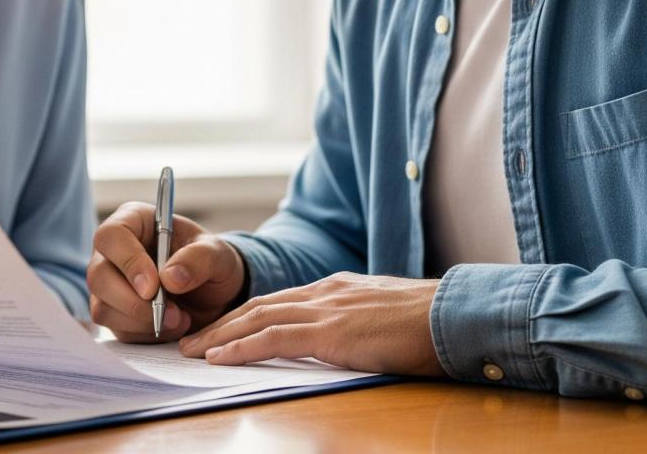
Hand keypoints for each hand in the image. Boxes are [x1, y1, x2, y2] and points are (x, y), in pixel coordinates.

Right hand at [88, 202, 245, 341]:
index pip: (111, 236)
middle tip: (171, 312)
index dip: (128, 261)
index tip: (153, 287)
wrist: (214, 294)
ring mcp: (109, 285)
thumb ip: (199, 258)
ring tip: (179, 318)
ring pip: (102, 307)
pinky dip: (146, 335)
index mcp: (133, 222)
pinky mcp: (115, 313)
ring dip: (142, 321)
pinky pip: (117, 330)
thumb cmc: (210, 262)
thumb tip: (170, 277)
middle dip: (133, 301)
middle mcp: (113, 253)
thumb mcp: (218, 254)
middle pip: (98, 276)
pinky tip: (171, 326)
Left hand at [178, 272, 444, 376]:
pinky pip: (273, 338)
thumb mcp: (382, 318)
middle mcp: (324, 292)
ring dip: (219, 336)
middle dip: (221, 324)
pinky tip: (220, 358)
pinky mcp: (330, 332)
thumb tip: (340, 341)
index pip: (277, 300)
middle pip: (258, 306)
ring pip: (257, 319)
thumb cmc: (430, 323)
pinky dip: (241, 347)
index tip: (220, 329)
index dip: (244, 315)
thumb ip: (355, 324)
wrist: (456, 316)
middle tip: (190, 341)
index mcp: (336, 288)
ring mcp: (326, 309)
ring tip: (193, 351)